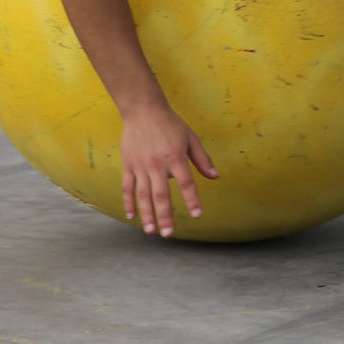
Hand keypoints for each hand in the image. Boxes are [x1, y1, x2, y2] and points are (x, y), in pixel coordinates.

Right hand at [120, 105, 218, 236]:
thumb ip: (202, 159)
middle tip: (168, 234)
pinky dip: (128, 202)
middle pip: (161, 194)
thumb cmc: (170, 124)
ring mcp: (140, 165)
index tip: (196, 215)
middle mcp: (157, 164)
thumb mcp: (190, 138)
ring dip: (147, 214)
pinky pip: (127, 187)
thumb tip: (215, 177)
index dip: (191, 200)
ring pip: (143, 194)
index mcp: (175, 157)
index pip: (186, 183)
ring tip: (151, 231)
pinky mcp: (128, 164)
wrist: (143, 110)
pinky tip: (131, 216)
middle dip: (165, 215)